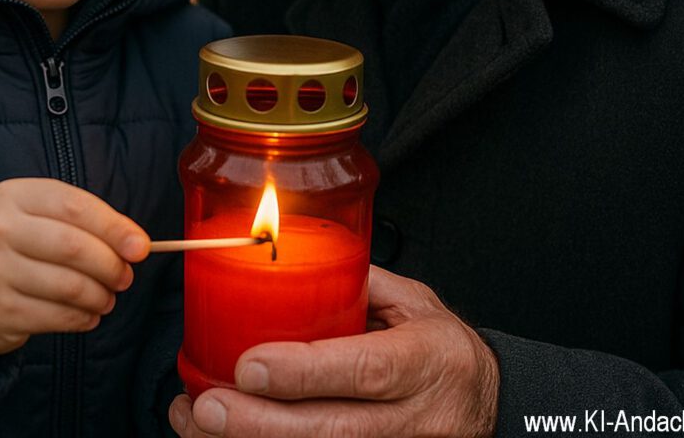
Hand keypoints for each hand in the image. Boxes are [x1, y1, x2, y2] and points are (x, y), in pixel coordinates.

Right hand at [0, 177, 148, 357]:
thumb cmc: (13, 248)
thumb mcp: (37, 218)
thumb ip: (84, 222)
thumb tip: (137, 243)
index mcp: (12, 195)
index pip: (75, 206)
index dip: (114, 227)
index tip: (141, 246)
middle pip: (74, 246)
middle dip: (111, 265)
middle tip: (124, 276)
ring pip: (69, 285)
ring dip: (100, 295)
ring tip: (107, 297)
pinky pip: (56, 316)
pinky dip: (82, 318)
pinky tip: (88, 315)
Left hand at [169, 265, 498, 437]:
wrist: (488, 405)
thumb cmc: (441, 348)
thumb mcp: (413, 302)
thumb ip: (355, 284)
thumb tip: (287, 261)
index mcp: (423, 360)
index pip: (363, 369)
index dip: (304, 371)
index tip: (250, 363)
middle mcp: (411, 418)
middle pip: (331, 430)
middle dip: (260, 423)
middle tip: (205, 406)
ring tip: (195, 424)